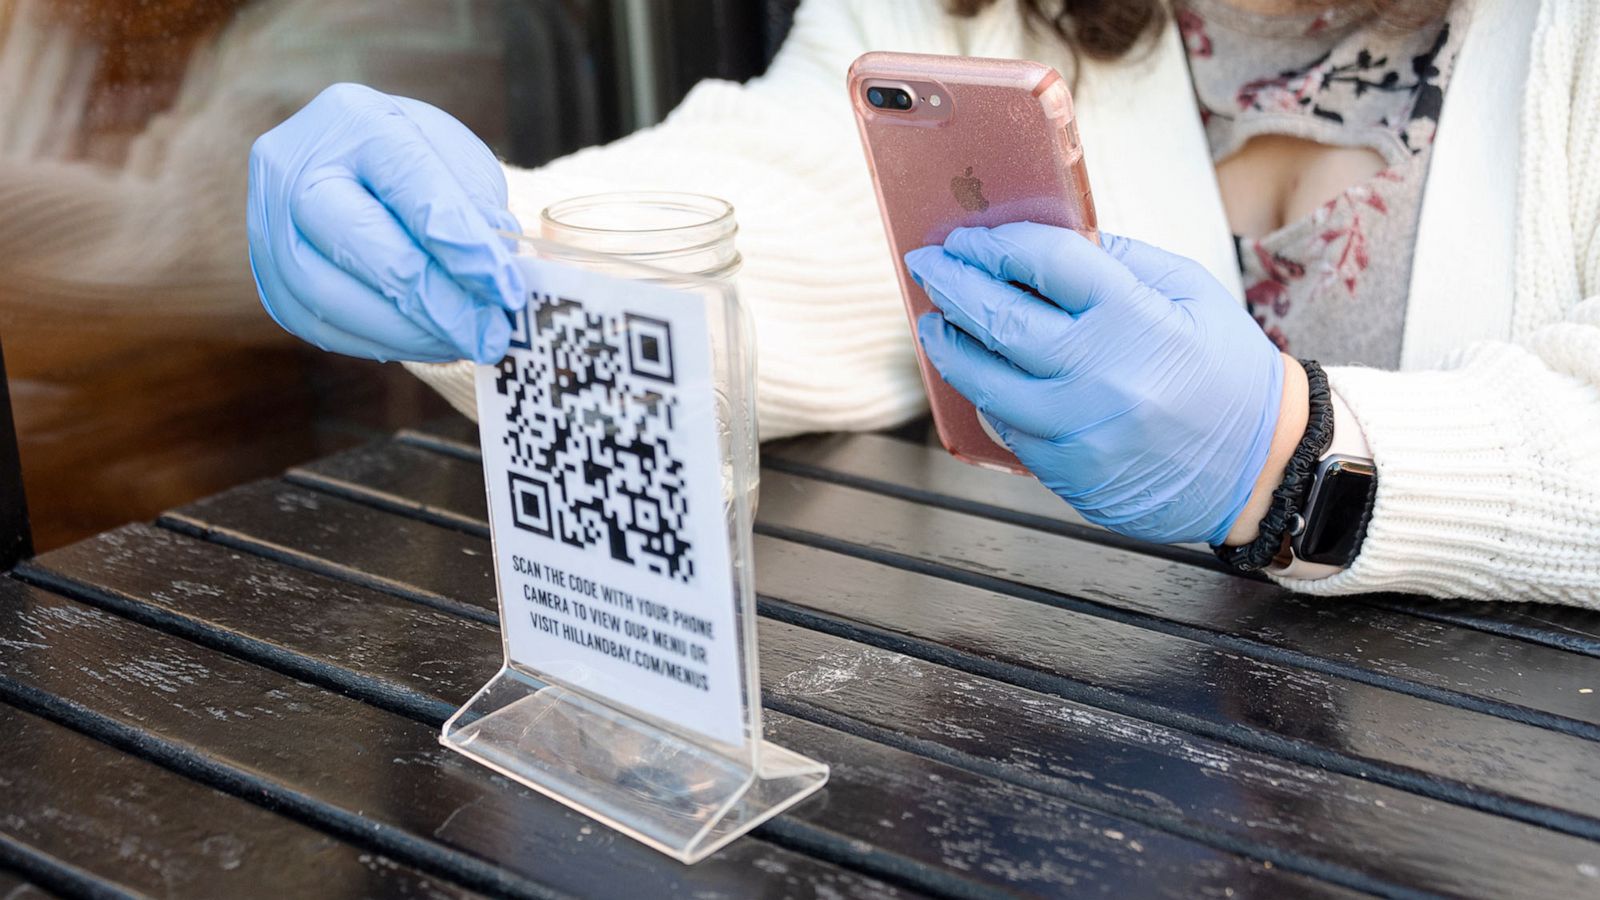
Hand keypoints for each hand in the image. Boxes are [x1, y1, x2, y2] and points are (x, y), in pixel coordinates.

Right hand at [247, 83, 524, 363]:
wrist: (360, 169)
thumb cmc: (422, 164)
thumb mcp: (462, 166)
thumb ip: (477, 213)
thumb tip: (491, 279)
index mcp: (355, 119)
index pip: (412, 187)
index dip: (464, 247)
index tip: (507, 291)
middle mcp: (295, 165)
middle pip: (358, 242)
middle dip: (435, 300)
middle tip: (489, 335)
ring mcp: (267, 223)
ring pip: (328, 294)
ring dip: (408, 333)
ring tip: (465, 342)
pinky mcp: (268, 277)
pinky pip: (318, 325)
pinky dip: (382, 341)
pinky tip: (428, 343)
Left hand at [905, 223, 1288, 545]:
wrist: (1263, 469)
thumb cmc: (1228, 372)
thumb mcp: (1190, 292)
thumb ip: (1117, 261)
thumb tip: (1041, 239)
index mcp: (1135, 318)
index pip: (1042, 262)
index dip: (995, 245)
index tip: (968, 238)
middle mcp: (1100, 376)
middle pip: (998, 319)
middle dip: (953, 285)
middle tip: (927, 265)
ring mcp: (1079, 431)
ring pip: (986, 382)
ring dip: (950, 345)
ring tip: (934, 322)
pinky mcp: (1069, 474)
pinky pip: (1007, 428)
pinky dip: (986, 396)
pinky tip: (980, 373)